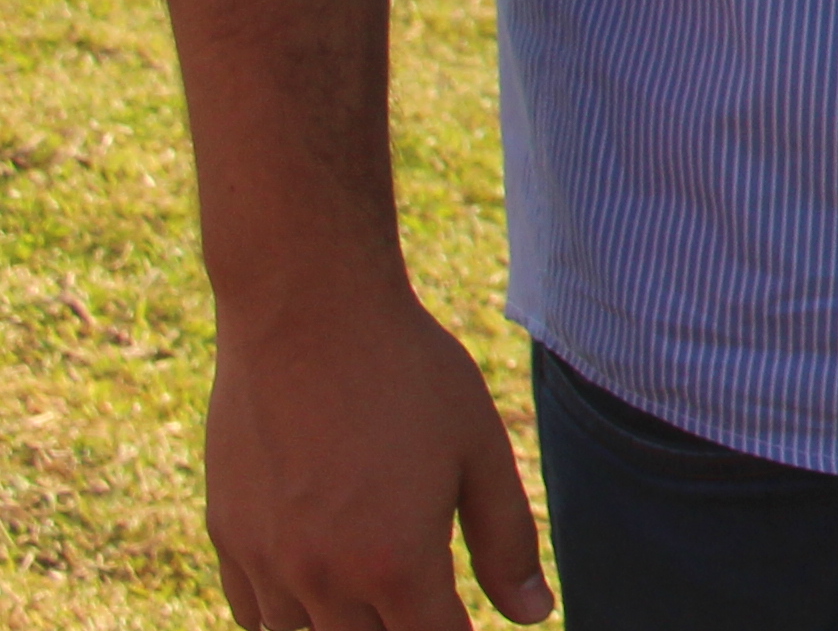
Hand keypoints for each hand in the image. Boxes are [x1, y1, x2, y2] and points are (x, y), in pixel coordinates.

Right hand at [202, 286, 547, 629]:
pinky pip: (251, 614)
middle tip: (424, 604)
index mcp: (396, 565)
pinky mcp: (226, 536)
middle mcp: (323, 579)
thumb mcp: (479, 450)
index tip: (467, 619)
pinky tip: (315, 598)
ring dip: (343, 629)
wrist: (305, 315)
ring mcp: (266, 562)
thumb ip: (507, 540)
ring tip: (373, 603)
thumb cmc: (408, 374)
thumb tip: (533, 614)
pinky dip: (283, 619)